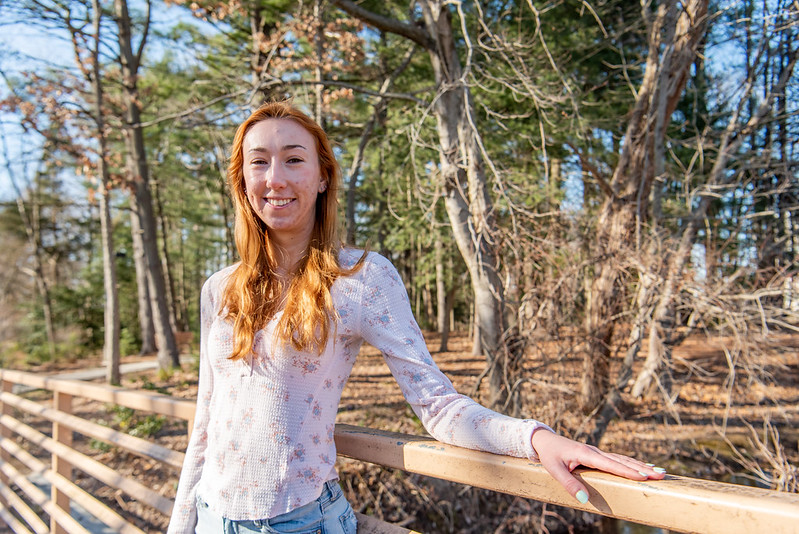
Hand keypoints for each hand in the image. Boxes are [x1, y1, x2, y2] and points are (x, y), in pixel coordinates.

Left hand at [530, 429, 665, 503]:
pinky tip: (644, 466)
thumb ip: (569, 484)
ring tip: (660, 472)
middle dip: (641, 468)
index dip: (627, 470)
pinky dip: (633, 463)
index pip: (610, 463)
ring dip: (641, 465)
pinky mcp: (598, 455)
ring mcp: (598, 452)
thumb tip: (584, 500)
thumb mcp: (554, 470)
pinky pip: (618, 459)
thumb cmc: (549, 455)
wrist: (545, 440)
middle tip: (661, 475)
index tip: (643, 475)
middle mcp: (595, 451)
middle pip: (622, 461)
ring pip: (623, 459)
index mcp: (586, 453)